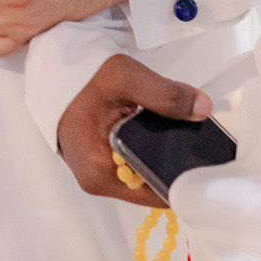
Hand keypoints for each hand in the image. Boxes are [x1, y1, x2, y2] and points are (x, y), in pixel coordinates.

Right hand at [56, 53, 210, 205]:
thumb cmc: (83, 76)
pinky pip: (131, 165)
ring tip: (181, 133)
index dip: (183, 177)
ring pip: (141, 174)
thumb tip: (203, 110)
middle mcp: (96, 181)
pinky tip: (158, 133)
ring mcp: (95, 174)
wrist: (54, 69)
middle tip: (198, 141)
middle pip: (149, 184)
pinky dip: (146, 152)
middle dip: (174, 164)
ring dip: (160, 156)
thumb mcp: (127, 78)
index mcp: (100, 171)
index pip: (154, 191)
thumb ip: (167, 96)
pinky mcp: (97, 163)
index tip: (207, 160)